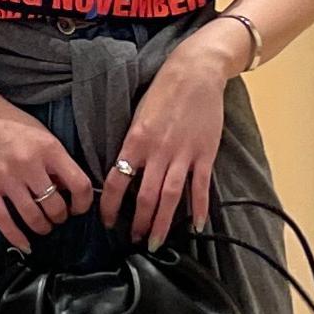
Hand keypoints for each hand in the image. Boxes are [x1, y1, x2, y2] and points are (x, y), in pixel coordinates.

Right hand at [0, 98, 94, 251]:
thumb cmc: (6, 120)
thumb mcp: (40, 133)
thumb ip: (55, 159)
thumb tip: (68, 188)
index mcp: (48, 148)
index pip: (79, 185)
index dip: (83, 203)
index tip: (78, 208)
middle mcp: (29, 164)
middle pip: (56, 206)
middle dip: (60, 217)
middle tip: (57, 217)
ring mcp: (5, 177)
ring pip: (33, 217)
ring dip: (42, 227)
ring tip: (43, 226)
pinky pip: (4, 220)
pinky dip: (17, 237)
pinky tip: (25, 244)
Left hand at [98, 44, 224, 247]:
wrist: (196, 71)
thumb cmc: (164, 92)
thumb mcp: (138, 116)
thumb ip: (132, 146)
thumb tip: (123, 173)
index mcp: (136, 141)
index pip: (117, 181)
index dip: (110, 206)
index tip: (108, 221)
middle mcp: (158, 151)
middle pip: (145, 197)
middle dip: (139, 223)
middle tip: (135, 240)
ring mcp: (183, 154)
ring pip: (170, 198)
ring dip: (162, 224)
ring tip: (156, 242)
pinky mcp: (204, 154)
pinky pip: (200, 187)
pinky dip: (198, 209)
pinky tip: (195, 226)